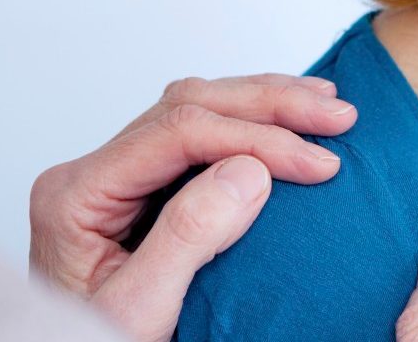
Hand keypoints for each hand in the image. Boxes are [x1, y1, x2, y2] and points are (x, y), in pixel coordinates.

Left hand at [29, 73, 356, 341]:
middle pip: (191, 106)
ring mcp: (122, 177)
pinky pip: (204, 136)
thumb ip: (187, 239)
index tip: (317, 163)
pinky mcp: (149, 189)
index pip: (177, 132)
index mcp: (79, 195)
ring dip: (268, 104)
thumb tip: (249, 170)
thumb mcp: (141, 312)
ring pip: (200, 108)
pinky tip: (291, 123)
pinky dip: (254, 125)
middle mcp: (97, 173)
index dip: (256, 139)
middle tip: (338, 116)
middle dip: (272, 105)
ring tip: (326, 106)